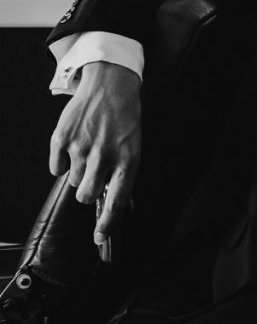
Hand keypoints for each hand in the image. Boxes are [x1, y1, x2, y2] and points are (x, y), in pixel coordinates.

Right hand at [49, 61, 141, 250]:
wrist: (110, 85)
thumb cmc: (125, 118)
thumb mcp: (134, 147)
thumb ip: (125, 176)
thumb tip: (123, 207)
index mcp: (128, 160)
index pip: (117, 201)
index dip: (108, 223)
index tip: (100, 238)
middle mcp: (104, 156)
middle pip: (86, 195)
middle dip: (88, 191)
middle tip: (94, 175)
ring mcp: (81, 147)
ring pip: (72, 181)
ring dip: (78, 173)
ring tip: (89, 151)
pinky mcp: (61, 139)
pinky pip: (56, 167)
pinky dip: (63, 161)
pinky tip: (75, 145)